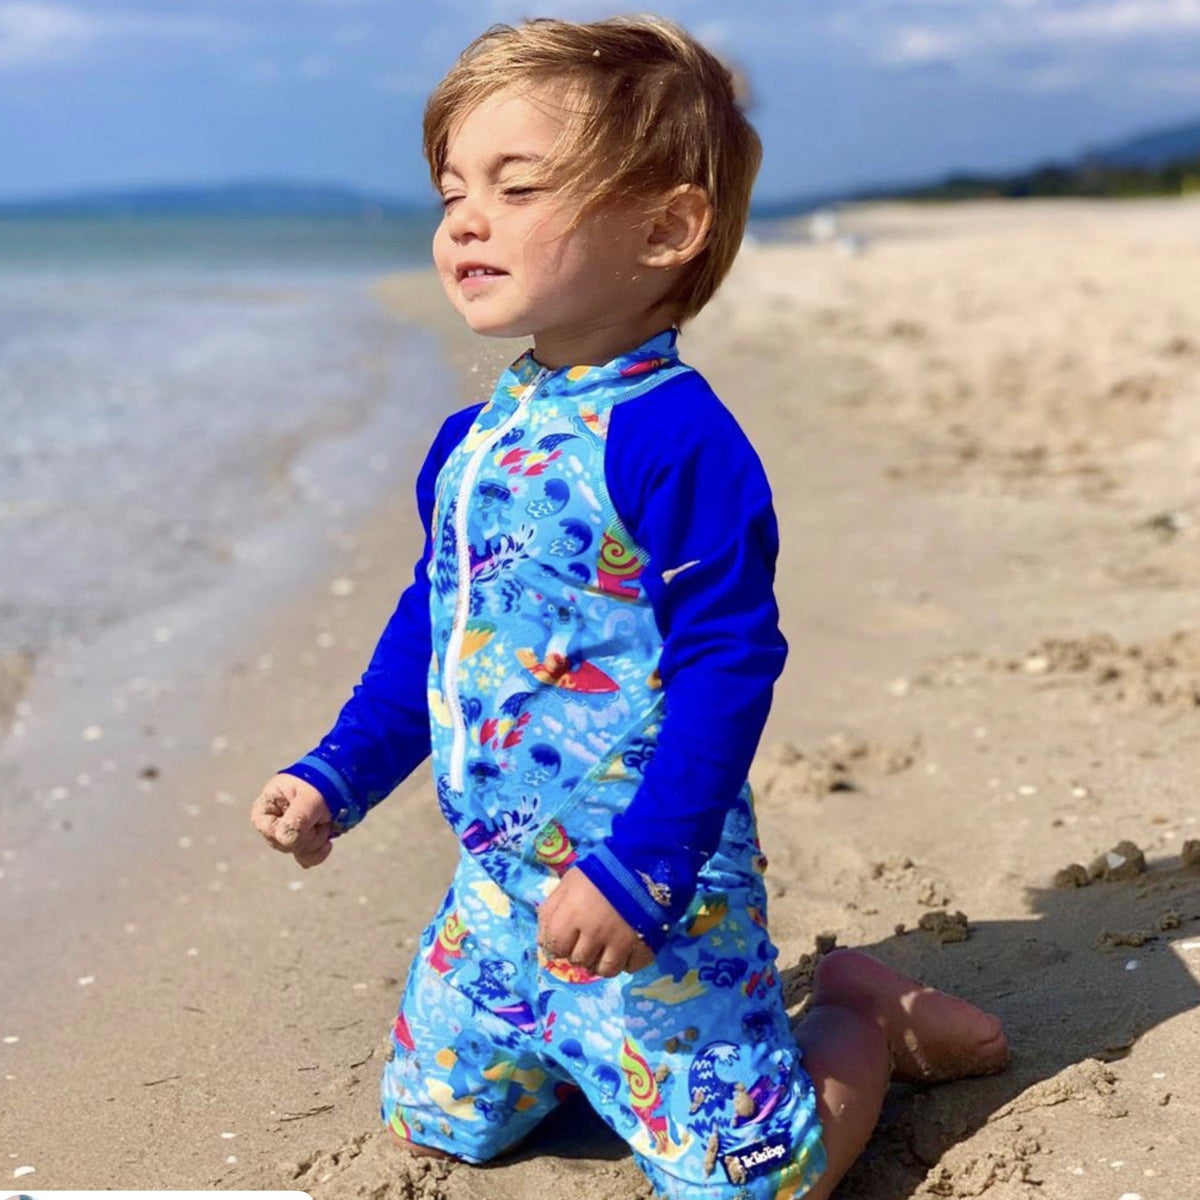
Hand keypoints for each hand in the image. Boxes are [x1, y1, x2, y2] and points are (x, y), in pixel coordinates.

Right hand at [250, 773, 336, 867]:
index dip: (289, 829)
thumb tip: (286, 841)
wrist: (342, 780)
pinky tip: (328, 844)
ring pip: (296, 851)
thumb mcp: (310, 797)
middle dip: (307, 833)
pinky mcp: (301, 840)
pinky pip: (305, 858)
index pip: (269, 830)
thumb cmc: (322, 783)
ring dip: (316, 841)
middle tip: (321, 816)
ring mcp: (287, 832)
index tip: (307, 817)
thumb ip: (297, 819)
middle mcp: (273, 821)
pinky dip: (318, 853)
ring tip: (325, 821)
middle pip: (284, 844)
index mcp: (267, 806)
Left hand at [537, 867, 655, 977]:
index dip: (558, 944)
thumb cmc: (601, 870)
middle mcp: (594, 934)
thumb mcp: (569, 882)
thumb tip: (544, 939)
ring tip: (605, 949)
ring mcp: (620, 943)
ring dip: (601, 962)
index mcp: (572, 915)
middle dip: (580, 952)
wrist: (644, 861)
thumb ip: (551, 910)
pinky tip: (625, 949)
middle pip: (579, 961)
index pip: (555, 948)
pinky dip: (626, 962)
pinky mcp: (644, 946)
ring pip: (604, 970)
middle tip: (588, 938)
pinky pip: (630, 968)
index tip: (565, 938)